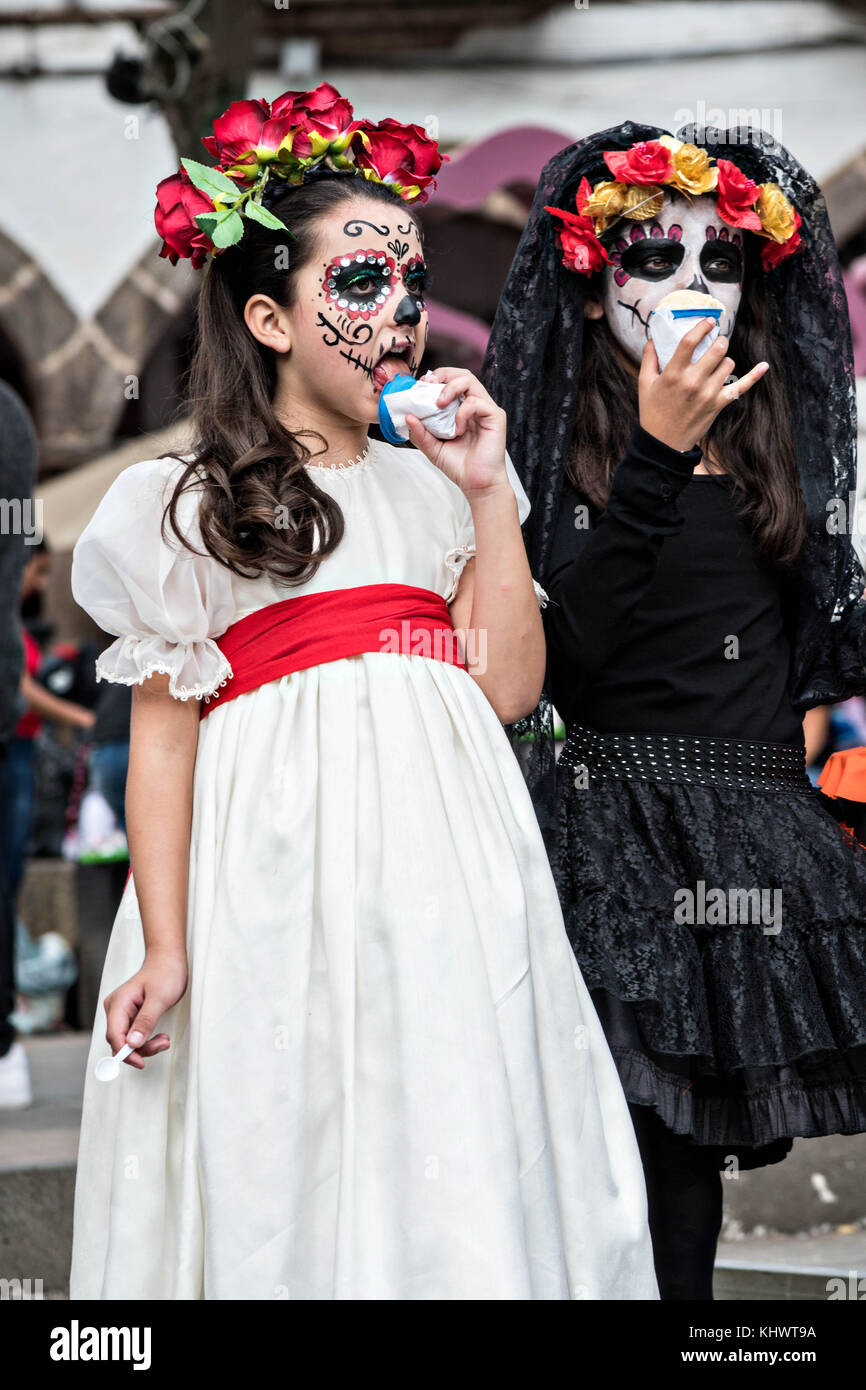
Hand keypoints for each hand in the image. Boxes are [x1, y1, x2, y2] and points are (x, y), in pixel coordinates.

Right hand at [103, 947, 187, 1069]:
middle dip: (140, 1049)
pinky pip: (133, 1035)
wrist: (168, 960)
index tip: (141, 1063)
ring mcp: (121, 1013)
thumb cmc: (165, 974)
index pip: (115, 1036)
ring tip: (165, 1039)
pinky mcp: (129, 1016)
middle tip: (163, 1043)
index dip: (126, 1053)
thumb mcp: (159, 998)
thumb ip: (145, 1021)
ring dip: (145, 1046)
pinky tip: (160, 1036)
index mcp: (118, 1003)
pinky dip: (145, 1040)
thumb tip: (132, 1044)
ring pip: (127, 1041)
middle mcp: (115, 1009)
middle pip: (120, 1041)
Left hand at [404, 367, 509, 498]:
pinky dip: (462, 413)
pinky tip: (458, 430)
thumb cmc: (459, 466)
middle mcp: (475, 405)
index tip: (419, 387)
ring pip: (470, 381)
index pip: (450, 382)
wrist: (476, 485)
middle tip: (428, 385)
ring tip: (439, 404)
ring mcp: (486, 410)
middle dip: (442, 374)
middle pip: (462, 374)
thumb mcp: (432, 448)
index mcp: (461, 409)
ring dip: (450, 388)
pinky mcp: (495, 417)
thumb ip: (420, 433)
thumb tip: (407, 416)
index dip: (435, 379)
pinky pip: (476, 402)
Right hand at [638, 319, 768, 452]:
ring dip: (724, 360)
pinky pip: (741, 386)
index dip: (702, 326)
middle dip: (719, 341)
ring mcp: (708, 393)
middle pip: (717, 348)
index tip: (709, 320)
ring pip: (729, 364)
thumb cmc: (652, 411)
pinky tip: (764, 366)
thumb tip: (654, 338)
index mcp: (673, 373)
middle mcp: (693, 382)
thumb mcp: (645, 384)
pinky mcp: (719, 404)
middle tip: (716, 342)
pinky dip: (754, 376)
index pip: (690, 341)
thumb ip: (649, 358)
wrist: (664, 443)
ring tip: (715, 365)